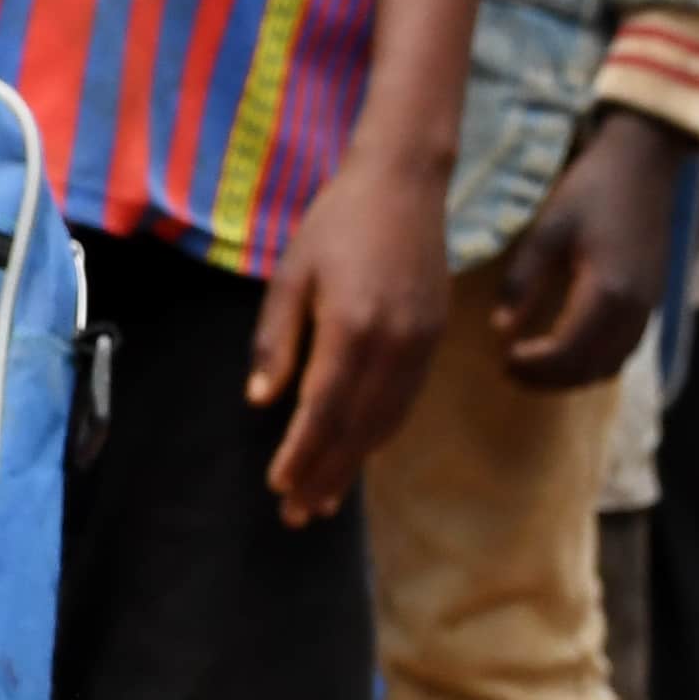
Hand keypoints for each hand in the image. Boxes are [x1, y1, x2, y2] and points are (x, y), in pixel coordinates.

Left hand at [251, 150, 451, 520]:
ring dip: (356, 461)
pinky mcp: (435, 337)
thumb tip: (263, 400)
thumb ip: (276, 339)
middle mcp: (394, 342)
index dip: (302, 452)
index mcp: (352, 326)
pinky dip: (383, 432)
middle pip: (359, 426)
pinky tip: (363, 449)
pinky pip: (408, 398)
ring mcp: (421, 342)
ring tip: (327, 496)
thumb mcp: (291, 275)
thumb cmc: (335, 223)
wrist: (405, 184)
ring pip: (388, 419)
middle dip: (328, 473)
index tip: (279, 487)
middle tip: (300, 514)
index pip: (323, 409)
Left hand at [499, 108, 694, 390]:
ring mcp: (649, 306)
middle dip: (548, 379)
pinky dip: (595, 361)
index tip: (502, 359)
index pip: (566, 351)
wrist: (645, 164)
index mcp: (606, 290)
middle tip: (510, 370)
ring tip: (536, 367)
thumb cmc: (592, 190)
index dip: (532, 365)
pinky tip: (569, 350)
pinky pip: (625, 350)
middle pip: (590, 368)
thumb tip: (501, 328)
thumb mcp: (547, 229)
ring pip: (611, 365)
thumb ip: (523, 280)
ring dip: (572, 375)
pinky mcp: (653, 300)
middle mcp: (634, 308)